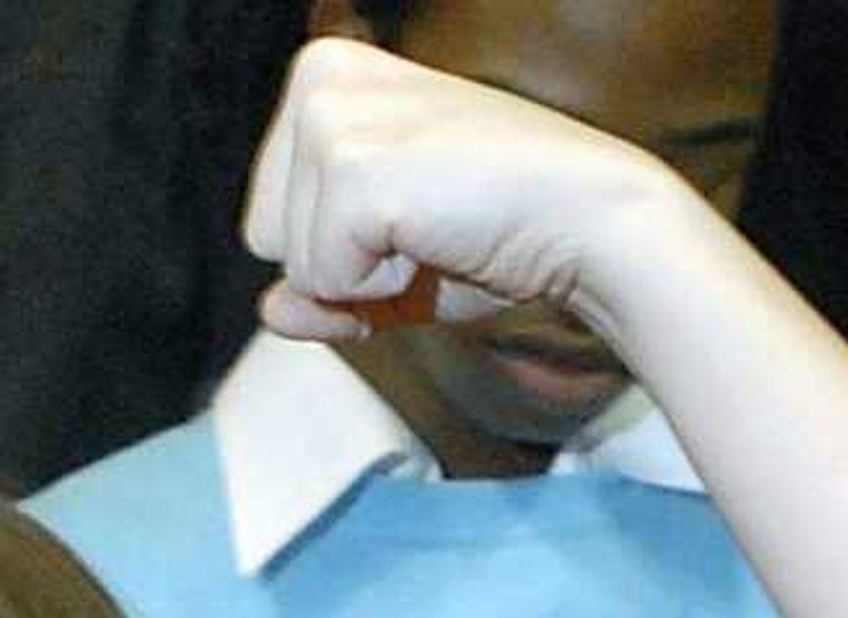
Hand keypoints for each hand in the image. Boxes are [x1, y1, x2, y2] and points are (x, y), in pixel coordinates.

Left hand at [244, 35, 683, 346]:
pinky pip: (321, 282)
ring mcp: (334, 117)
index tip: (409, 219)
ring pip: (291, 264)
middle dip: (338, 265)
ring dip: (364, 277)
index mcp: (325, 76)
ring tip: (436, 228)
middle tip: (426, 227)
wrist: (585, 222)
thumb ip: (321, 288)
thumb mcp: (390, 266)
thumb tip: (269, 311)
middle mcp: (321, 77)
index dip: (334, 253)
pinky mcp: (353, 167)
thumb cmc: (497, 234)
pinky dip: (379, 290)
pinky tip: (438, 239)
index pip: (264, 217)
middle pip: (262, 237)